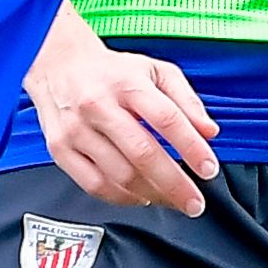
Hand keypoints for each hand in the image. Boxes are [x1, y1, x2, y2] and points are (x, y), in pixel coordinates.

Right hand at [31, 38, 217, 215]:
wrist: (58, 65)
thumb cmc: (112, 72)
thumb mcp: (155, 72)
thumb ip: (186, 100)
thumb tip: (209, 132)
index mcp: (127, 83)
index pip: (166, 118)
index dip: (192, 148)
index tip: (209, 170)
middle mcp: (98, 105)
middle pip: (142, 153)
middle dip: (174, 184)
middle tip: (194, 202)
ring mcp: (76, 129)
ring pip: (119, 175)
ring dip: (152, 194)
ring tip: (170, 199)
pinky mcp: (60, 149)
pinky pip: (95, 185)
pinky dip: (122, 198)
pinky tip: (140, 196)